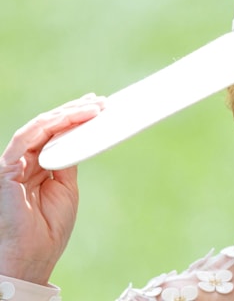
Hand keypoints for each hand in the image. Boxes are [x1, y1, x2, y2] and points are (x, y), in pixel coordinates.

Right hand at [0, 93, 105, 284]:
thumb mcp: (66, 189)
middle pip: (49, 127)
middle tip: (101, 101)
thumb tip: (80, 140)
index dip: (75, 118)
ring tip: (93, 106)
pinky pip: (27, 138)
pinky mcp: (7, 169)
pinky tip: (72, 117)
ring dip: (67, 114)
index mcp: (38, 167)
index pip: (56, 135)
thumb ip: (68, 163)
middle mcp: (24, 161)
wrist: (31, 256)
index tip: (99, 106)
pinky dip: (51, 125)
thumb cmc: (48, 229)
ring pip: (40, 127)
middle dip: (75, 111)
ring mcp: (14, 163)